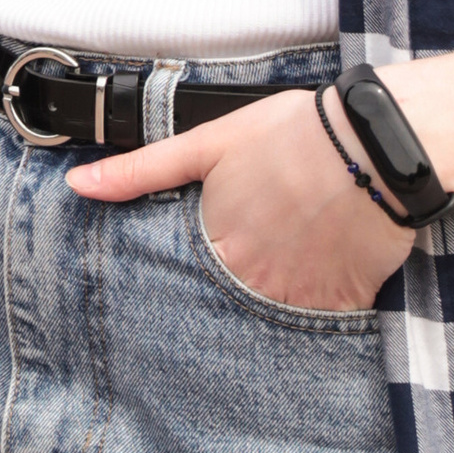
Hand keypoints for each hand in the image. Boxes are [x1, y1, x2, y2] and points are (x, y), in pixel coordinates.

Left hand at [70, 86, 413, 310]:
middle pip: (231, 297)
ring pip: (275, 309)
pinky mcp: (345, 301)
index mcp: (216, 246)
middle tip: (258, 249)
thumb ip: (140, 171)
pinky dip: (321, 299)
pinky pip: (324, 317)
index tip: (206, 258)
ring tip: (292, 255)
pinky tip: (326, 265)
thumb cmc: (292, 135)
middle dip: (237, 281)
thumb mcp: (206, 145)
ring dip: (277, 291)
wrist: (375, 143)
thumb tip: (78, 185)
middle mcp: (252, 281)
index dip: (198, 264)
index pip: (188, 277)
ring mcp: (300, 297)